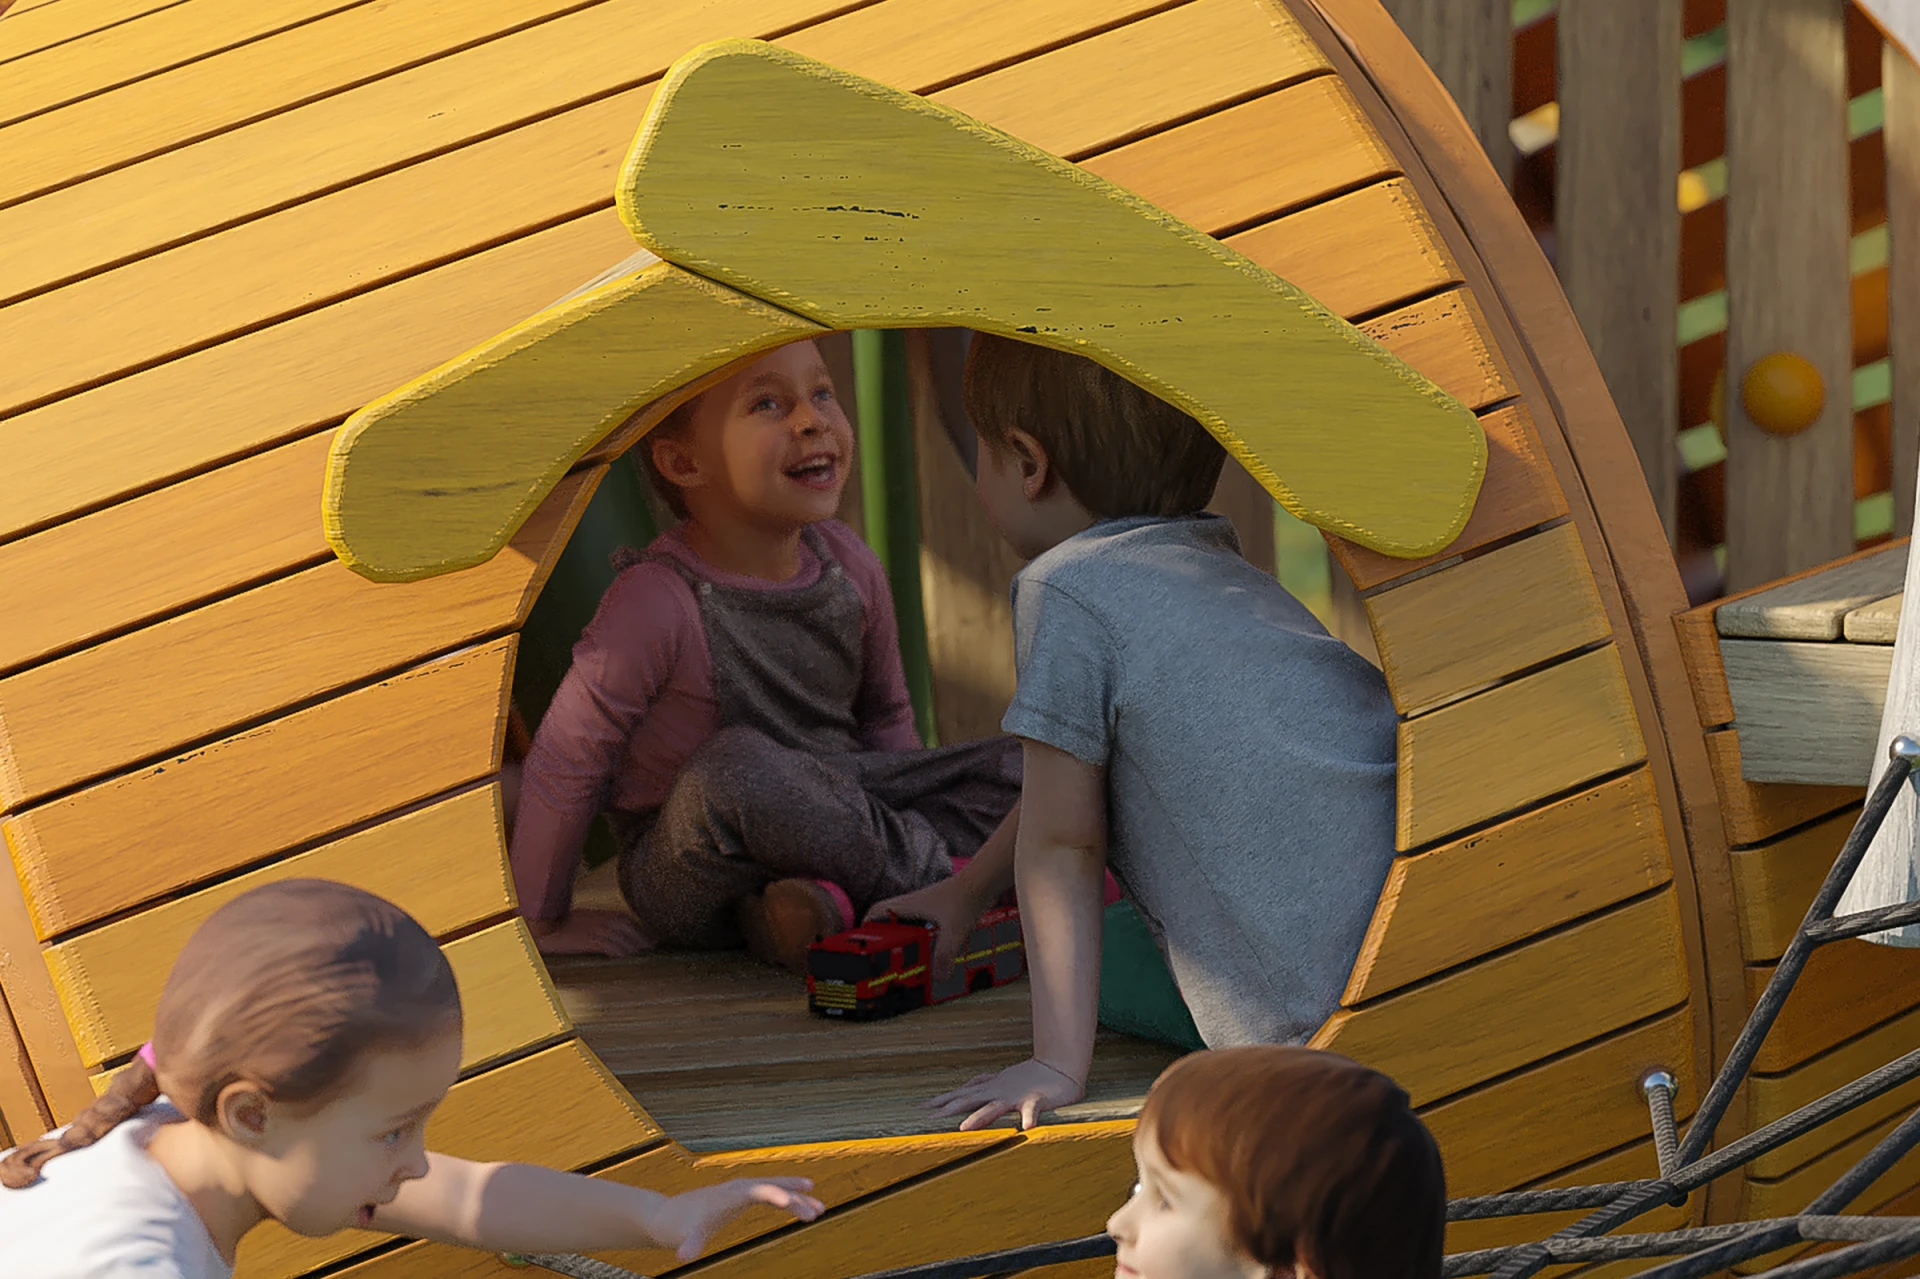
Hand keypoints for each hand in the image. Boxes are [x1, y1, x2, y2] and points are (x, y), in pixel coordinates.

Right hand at [527, 909, 650, 956]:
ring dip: (635, 948)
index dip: (642, 930)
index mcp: (602, 914)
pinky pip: (608, 946)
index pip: (628, 921)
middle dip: (643, 939)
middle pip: (629, 929)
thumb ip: (600, 924)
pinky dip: (619, 952)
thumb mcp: (584, 921)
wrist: (542, 926)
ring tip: (644, 956)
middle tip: (654, 949)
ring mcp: (595, 929)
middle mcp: (602, 919)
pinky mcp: (588, 939)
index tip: (653, 939)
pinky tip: (625, 958)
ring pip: (622, 939)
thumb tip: (614, 935)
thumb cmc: (562, 925)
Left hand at [652, 1177, 823, 1259]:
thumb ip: (688, 1244)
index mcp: (728, 1195)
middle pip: (772, 1186)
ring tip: (819, 1208)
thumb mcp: (682, 1236)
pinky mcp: (742, 1197)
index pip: (755, 1189)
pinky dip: (786, 1199)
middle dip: (794, 1196)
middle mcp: (738, 1188)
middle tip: (817, 1209)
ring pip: (775, 1188)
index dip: (772, 1193)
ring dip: (796, 1197)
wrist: (668, 1215)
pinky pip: (770, 1194)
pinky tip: (800, 1206)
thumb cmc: (676, 1226)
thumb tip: (683, 1256)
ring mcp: (741, 1190)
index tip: (788, 1201)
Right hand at [865, 879, 978, 976]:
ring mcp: (926, 903)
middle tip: (881, 952)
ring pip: (905, 918)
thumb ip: (945, 953)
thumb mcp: (954, 931)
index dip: (866, 925)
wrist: (983, 880)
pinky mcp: (939, 905)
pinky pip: (921, 919)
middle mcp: (914, 903)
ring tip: (903, 952)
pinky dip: (918, 931)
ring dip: (901, 932)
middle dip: (882, 932)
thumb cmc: (965, 898)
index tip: (860, 940)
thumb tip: (938, 977)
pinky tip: (928, 943)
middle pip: (888, 916)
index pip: (877, 911)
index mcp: (909, 906)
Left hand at [926, 1058, 1084, 1131]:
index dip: (940, 1101)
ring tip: (963, 1128)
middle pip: (968, 1100)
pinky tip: (1026, 1129)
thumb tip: (965, 1086)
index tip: (919, 1107)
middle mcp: (997, 1092)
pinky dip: (1029, 1119)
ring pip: (993, 1107)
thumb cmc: (1028, 1077)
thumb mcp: (1001, 1081)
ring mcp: (1014, 1096)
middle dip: (948, 1108)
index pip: (960, 1095)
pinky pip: (1031, 1111)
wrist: (1059, 1067)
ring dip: (978, 1117)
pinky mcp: (1034, 1100)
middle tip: (927, 1116)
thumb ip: (983, 1084)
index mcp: (990, 1089)